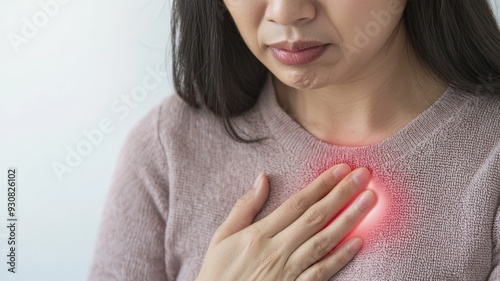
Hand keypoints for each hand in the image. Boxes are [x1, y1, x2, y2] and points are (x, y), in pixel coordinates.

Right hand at [196, 164, 376, 280]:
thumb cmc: (218, 273)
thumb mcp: (222, 237)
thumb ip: (244, 207)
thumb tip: (261, 178)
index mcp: (259, 234)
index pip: (297, 203)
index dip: (321, 184)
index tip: (341, 169)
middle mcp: (277, 250)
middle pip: (316, 217)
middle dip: (342, 194)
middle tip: (364, 176)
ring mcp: (288, 271)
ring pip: (324, 241)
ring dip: (349, 219)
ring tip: (369, 201)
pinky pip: (321, 273)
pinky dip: (340, 258)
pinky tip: (359, 242)